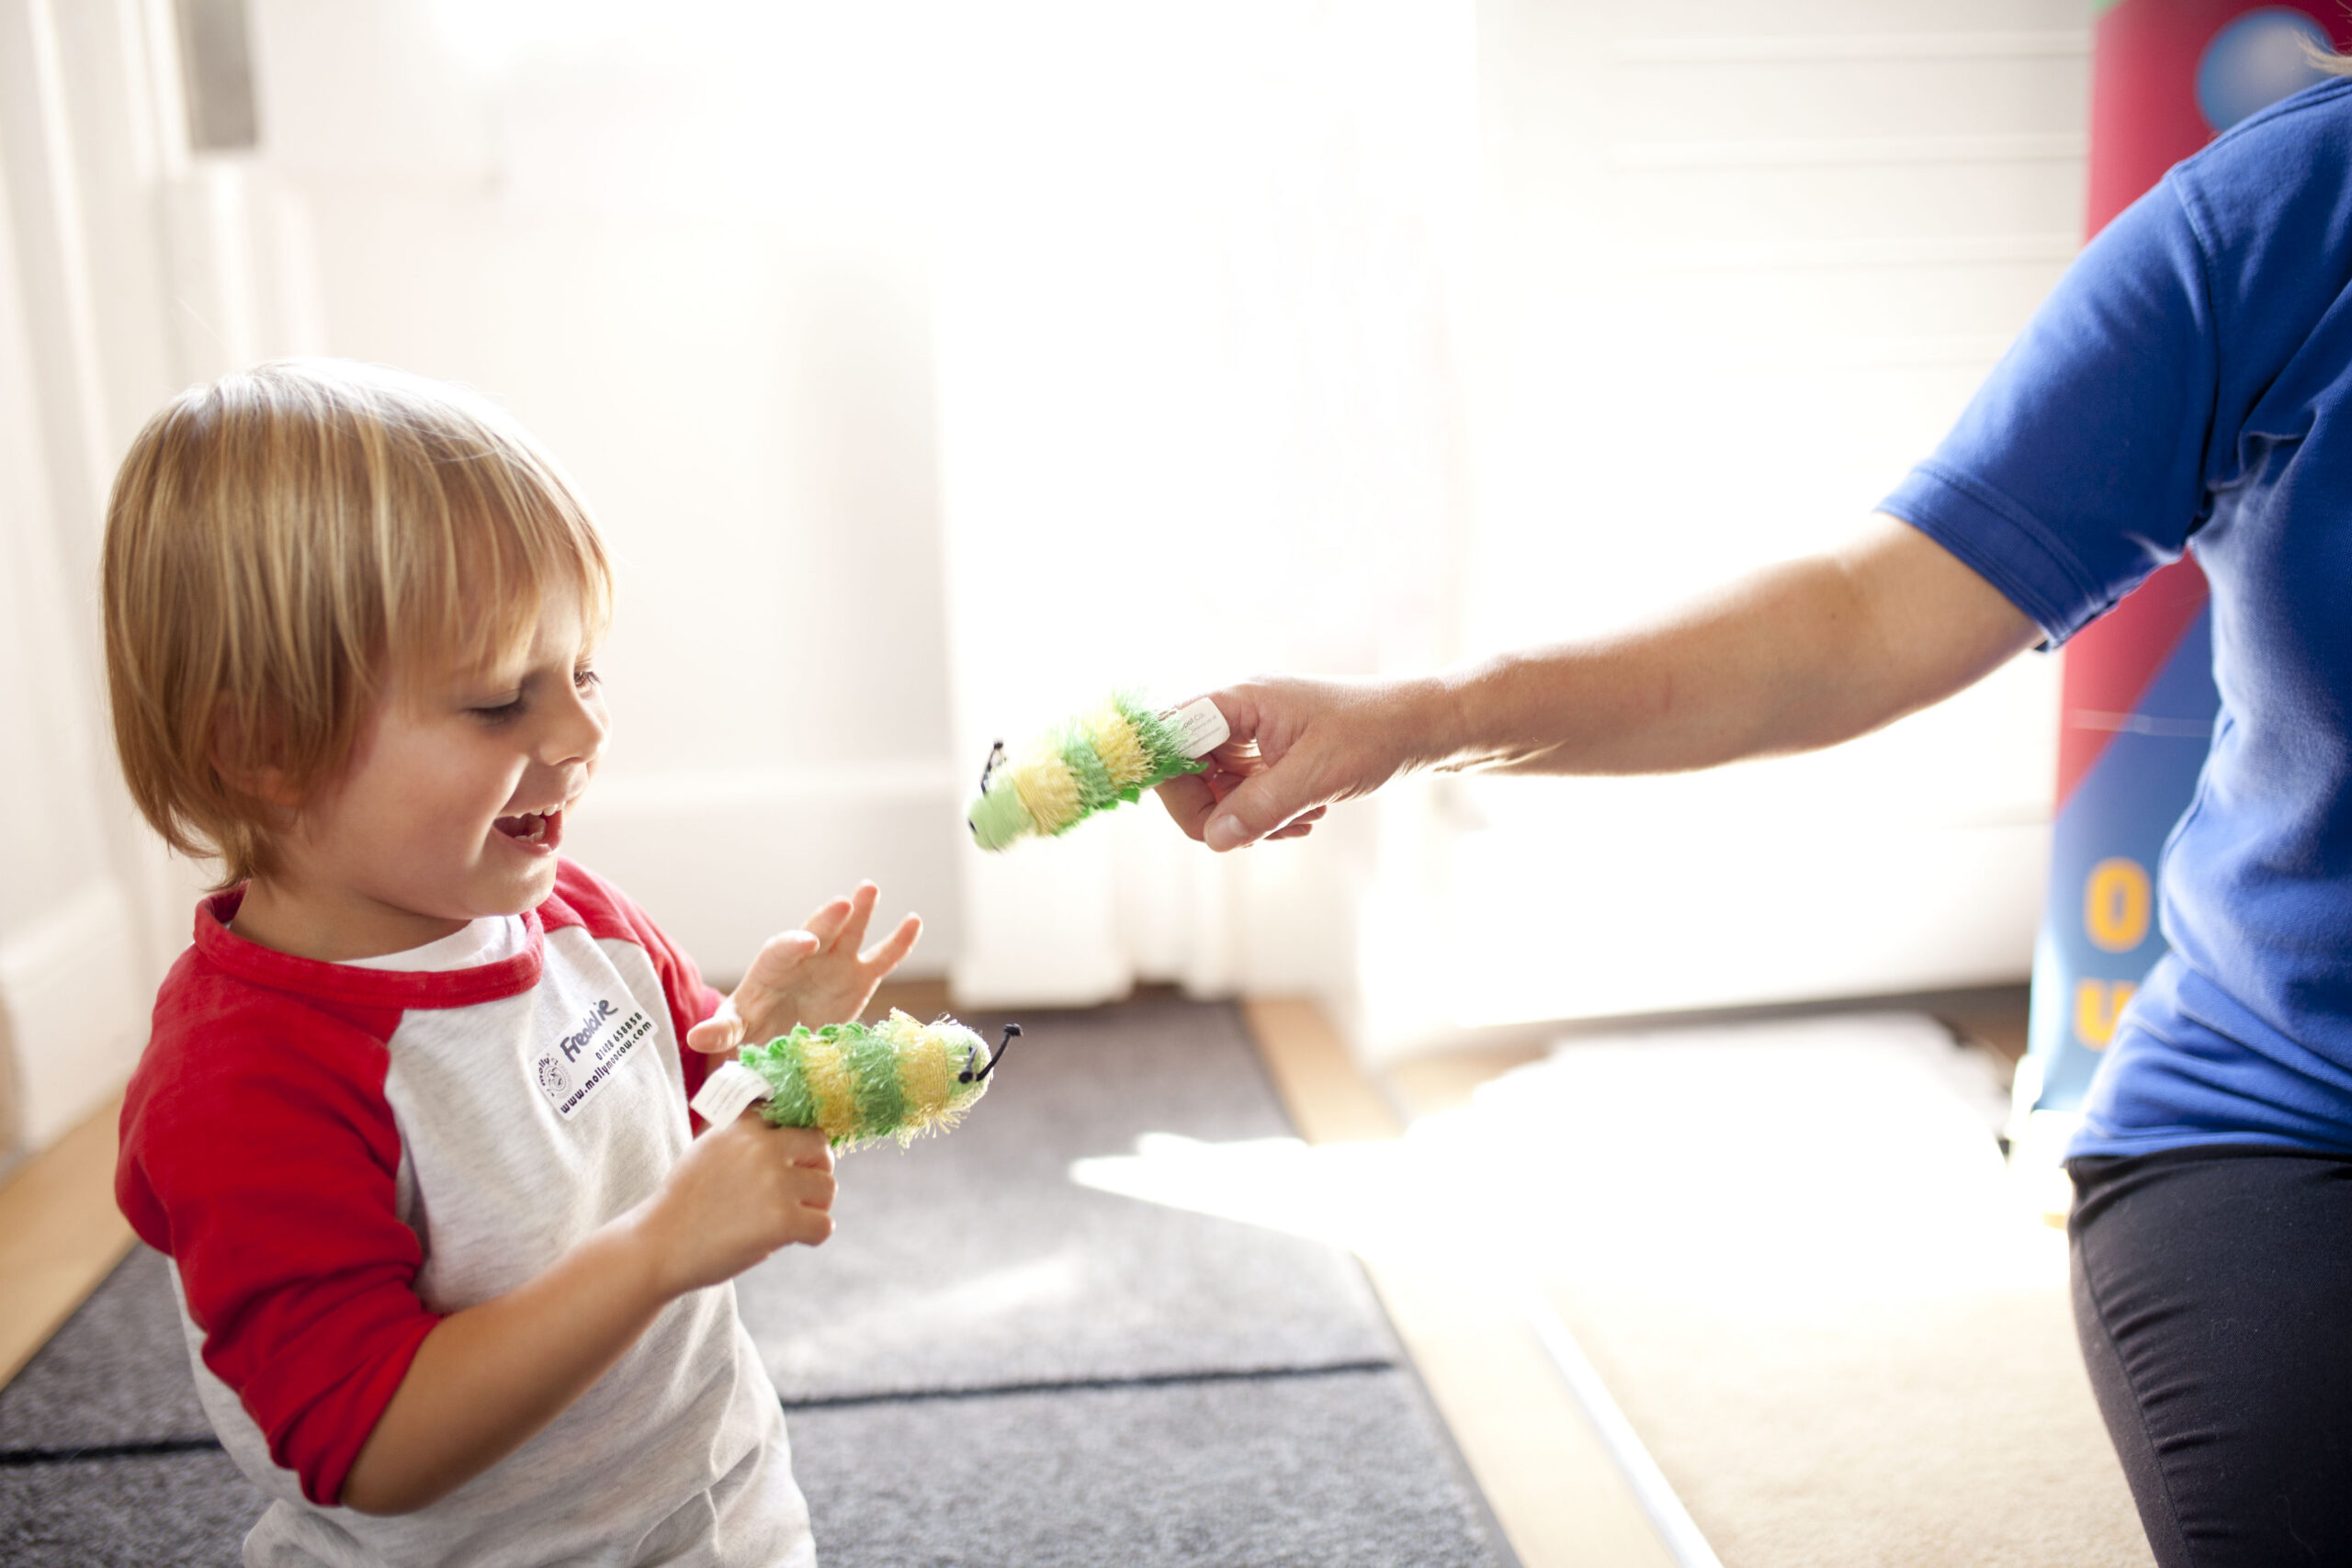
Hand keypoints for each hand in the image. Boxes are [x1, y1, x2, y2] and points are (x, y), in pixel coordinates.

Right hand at [636, 1119, 836, 1293]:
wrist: (658, 1245)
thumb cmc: (686, 1202)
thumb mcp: (711, 1149)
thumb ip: (748, 1139)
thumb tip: (798, 1140)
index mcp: (744, 1124)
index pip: (797, 1118)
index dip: (798, 1144)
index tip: (789, 1162)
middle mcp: (762, 1145)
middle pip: (821, 1147)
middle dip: (816, 1170)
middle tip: (798, 1194)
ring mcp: (774, 1182)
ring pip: (827, 1188)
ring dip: (814, 1206)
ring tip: (787, 1219)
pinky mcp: (781, 1220)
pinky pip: (824, 1225)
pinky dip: (812, 1236)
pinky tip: (789, 1240)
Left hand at [686, 882, 920, 1055]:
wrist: (775, 1040)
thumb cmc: (749, 1031)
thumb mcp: (732, 1031)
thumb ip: (720, 1032)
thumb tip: (696, 1037)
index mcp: (771, 969)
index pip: (781, 950)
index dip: (793, 944)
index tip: (805, 942)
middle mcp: (805, 958)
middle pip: (816, 932)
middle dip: (827, 919)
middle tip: (842, 903)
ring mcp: (834, 965)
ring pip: (849, 933)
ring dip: (860, 911)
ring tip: (870, 889)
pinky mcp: (859, 979)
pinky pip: (882, 959)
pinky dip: (898, 942)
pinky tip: (914, 922)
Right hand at [1155, 676, 1448, 851]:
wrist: (1424, 727)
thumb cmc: (1376, 735)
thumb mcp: (1318, 776)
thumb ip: (1261, 807)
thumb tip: (1214, 839)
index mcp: (1239, 701)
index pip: (1169, 736)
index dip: (1172, 781)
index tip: (1203, 820)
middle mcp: (1238, 714)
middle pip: (1185, 770)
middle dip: (1216, 812)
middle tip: (1257, 833)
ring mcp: (1252, 736)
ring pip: (1216, 790)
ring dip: (1248, 819)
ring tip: (1299, 820)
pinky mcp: (1270, 756)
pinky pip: (1244, 795)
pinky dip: (1267, 816)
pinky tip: (1307, 817)